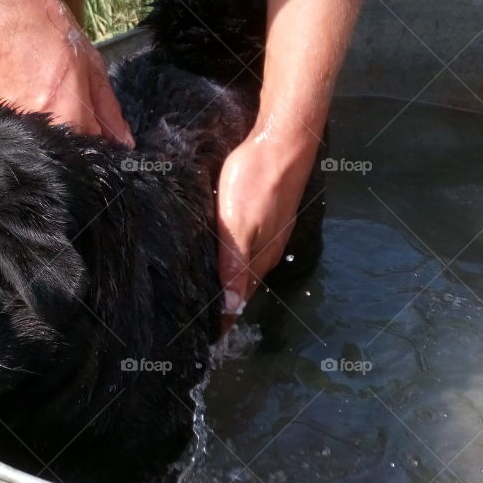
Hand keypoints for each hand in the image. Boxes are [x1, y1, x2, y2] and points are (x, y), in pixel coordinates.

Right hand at [0, 0, 133, 145]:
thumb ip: (106, 105)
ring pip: (36, 146)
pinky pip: (12, 132)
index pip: (93, 152)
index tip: (102, 136)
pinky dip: (23, 122)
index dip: (101, 147)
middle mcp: (34, 127)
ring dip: (47, 132)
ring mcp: (5, 124)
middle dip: (74, 141)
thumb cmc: (39, 18)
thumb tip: (123, 140)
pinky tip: (21, 93)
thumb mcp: (87, 59)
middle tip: (71, 109)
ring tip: (42, 95)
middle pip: (62, 154)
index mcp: (65, 113)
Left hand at [216, 130, 319, 331]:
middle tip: (197, 322)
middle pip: (242, 289)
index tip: (202, 340)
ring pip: (247, 270)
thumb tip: (231, 309)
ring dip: (230, 286)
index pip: (237, 303)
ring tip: (207, 297)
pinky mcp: (270, 218)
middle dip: (224, 308)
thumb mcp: (237, 226)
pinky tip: (222, 258)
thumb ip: (233, 267)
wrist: (285, 141)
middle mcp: (267, 253)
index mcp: (258, 260)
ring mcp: (271, 235)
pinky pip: (250, 250)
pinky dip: (235, 263)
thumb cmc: (256, 181)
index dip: (222, 321)